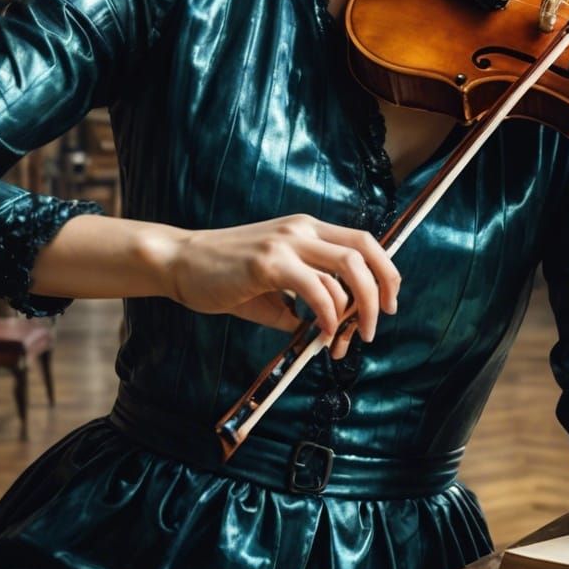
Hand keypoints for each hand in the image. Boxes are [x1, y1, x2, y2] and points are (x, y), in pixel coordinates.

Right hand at [157, 215, 400, 358]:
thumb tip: (329, 331)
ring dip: (356, 310)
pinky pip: (316, 288)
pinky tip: (322, 332)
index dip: (385, 270)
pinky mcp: (268, 263)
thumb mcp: (272, 286)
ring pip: (347, 268)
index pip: (364, 240)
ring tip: (343, 340)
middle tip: (378, 323)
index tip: (389, 302)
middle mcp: (301, 228)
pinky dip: (329, 314)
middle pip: (364, 251)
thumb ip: (302, 302)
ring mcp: (285, 243)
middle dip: (382, 290)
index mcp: (306, 229)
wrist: (179, 263)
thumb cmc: (223, 276)